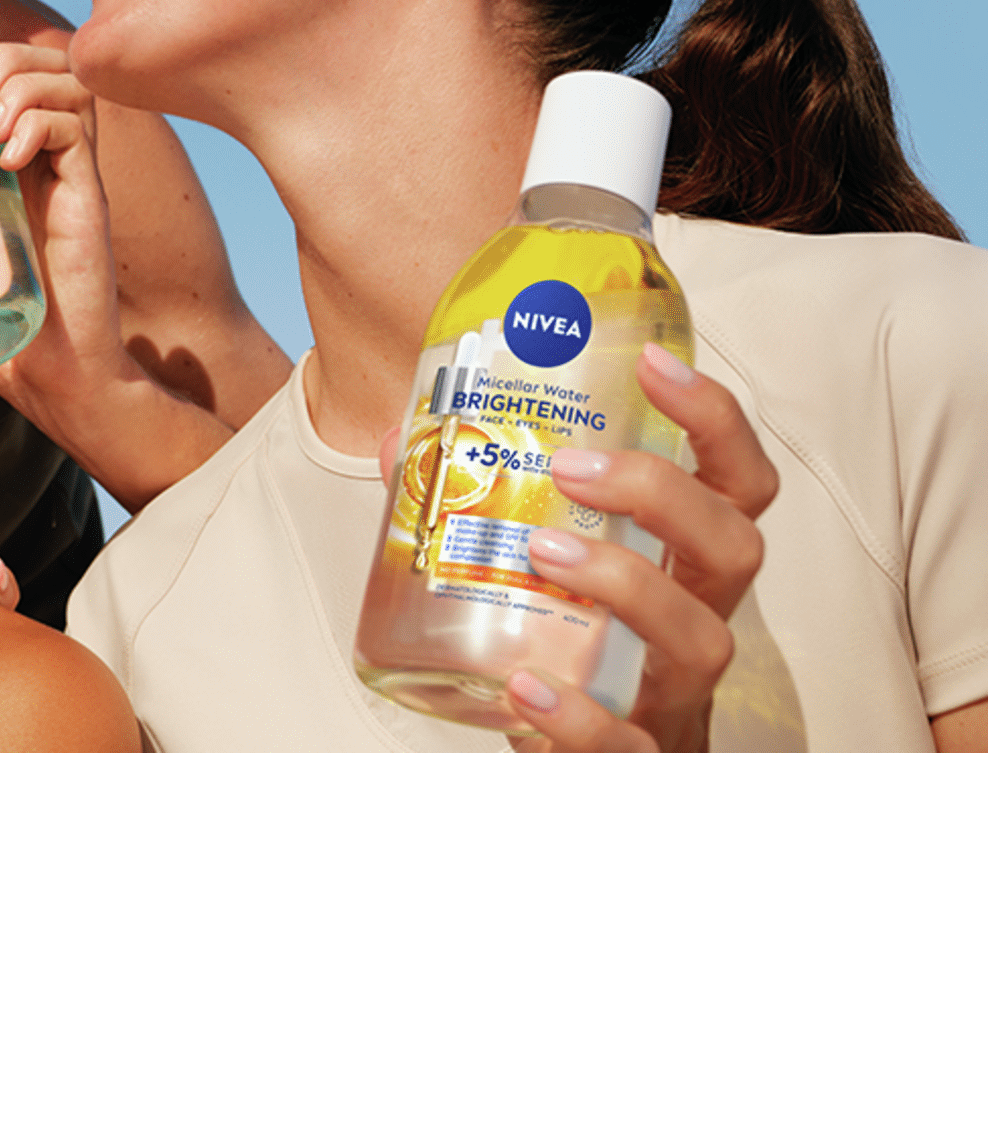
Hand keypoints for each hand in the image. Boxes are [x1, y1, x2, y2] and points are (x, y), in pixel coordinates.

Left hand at [0, 37, 228, 511]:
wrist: (54, 373)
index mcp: (12, 161)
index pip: (10, 74)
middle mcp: (48, 158)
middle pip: (42, 62)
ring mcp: (72, 175)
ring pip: (66, 84)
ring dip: (19, 85)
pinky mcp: (91, 198)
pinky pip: (79, 131)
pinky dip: (41, 126)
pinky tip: (9, 158)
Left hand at [506, 344, 774, 752]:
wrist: (587, 773)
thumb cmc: (569, 653)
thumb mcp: (540, 574)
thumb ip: (477, 507)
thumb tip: (400, 441)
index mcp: (683, 565)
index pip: (738, 482)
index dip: (714, 419)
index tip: (654, 364)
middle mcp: (698, 621)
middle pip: (735, 546)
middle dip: (662, 495)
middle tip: (570, 468)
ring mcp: (676, 697)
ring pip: (702, 640)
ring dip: (625, 585)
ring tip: (541, 552)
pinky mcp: (640, 762)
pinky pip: (629, 746)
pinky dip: (579, 716)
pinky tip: (524, 686)